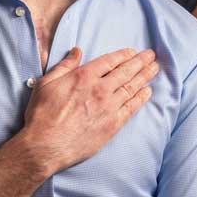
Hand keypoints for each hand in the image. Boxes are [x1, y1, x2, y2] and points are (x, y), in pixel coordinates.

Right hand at [21, 47, 157, 175]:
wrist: (45, 145)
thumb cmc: (42, 115)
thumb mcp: (46, 83)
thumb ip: (64, 66)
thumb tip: (77, 51)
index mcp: (84, 76)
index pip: (109, 61)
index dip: (123, 55)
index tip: (132, 52)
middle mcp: (99, 89)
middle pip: (125, 72)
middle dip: (140, 62)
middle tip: (151, 56)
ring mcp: (108, 107)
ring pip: (131, 88)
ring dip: (144, 77)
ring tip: (154, 69)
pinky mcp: (112, 125)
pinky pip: (131, 108)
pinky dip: (141, 98)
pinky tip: (147, 92)